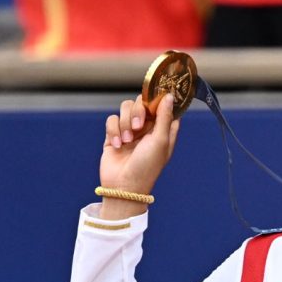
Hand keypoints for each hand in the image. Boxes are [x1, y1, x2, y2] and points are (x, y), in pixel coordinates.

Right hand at [99, 93, 179, 218]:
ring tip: (127, 141)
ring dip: (125, 123)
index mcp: (163, 129)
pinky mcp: (114, 134)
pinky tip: (117, 145)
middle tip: (138, 127)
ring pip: (126, 108)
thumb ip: (164, 117)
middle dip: (138, 111)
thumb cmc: (147, 166)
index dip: (160, 99)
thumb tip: (170, 96)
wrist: (124, 185)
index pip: (164, 105)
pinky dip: (113, 131)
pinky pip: (112, 119)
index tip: (156, 97)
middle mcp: (148, 128)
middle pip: (142, 102)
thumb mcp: (161, 141)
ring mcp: (130, 130)